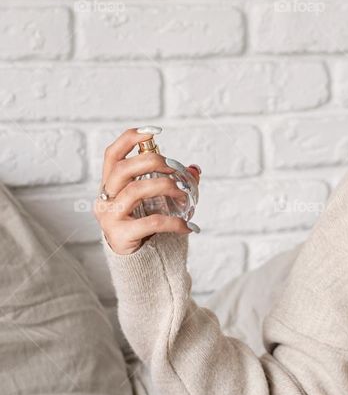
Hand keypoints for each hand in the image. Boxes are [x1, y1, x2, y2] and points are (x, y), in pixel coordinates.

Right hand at [94, 128, 201, 255]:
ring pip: (136, 190)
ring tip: (185, 197)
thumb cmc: (145, 225)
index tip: (154, 132)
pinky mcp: (120, 235)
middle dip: (153, 162)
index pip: (112, 154)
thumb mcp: (158, 200)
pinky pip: (151, 222)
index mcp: (111, 184)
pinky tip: (189, 226)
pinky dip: (175, 222)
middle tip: (174, 169)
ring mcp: (110, 216)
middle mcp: (105, 197)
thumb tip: (194, 169)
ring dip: (166, 187)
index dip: (129, 138)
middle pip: (123, 169)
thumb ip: (174, 183)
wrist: (137, 262)